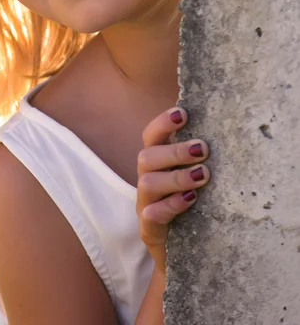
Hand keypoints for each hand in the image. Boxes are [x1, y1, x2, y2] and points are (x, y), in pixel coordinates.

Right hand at [136, 107, 210, 273]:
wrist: (181, 257)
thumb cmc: (191, 212)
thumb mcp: (193, 182)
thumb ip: (198, 161)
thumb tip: (225, 134)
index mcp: (157, 165)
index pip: (151, 137)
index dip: (162, 123)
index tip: (183, 113)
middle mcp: (147, 181)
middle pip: (146, 156)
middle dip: (174, 150)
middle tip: (203, 149)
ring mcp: (145, 205)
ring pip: (147, 183)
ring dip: (176, 176)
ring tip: (203, 175)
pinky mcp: (148, 230)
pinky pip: (151, 214)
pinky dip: (171, 204)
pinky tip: (191, 200)